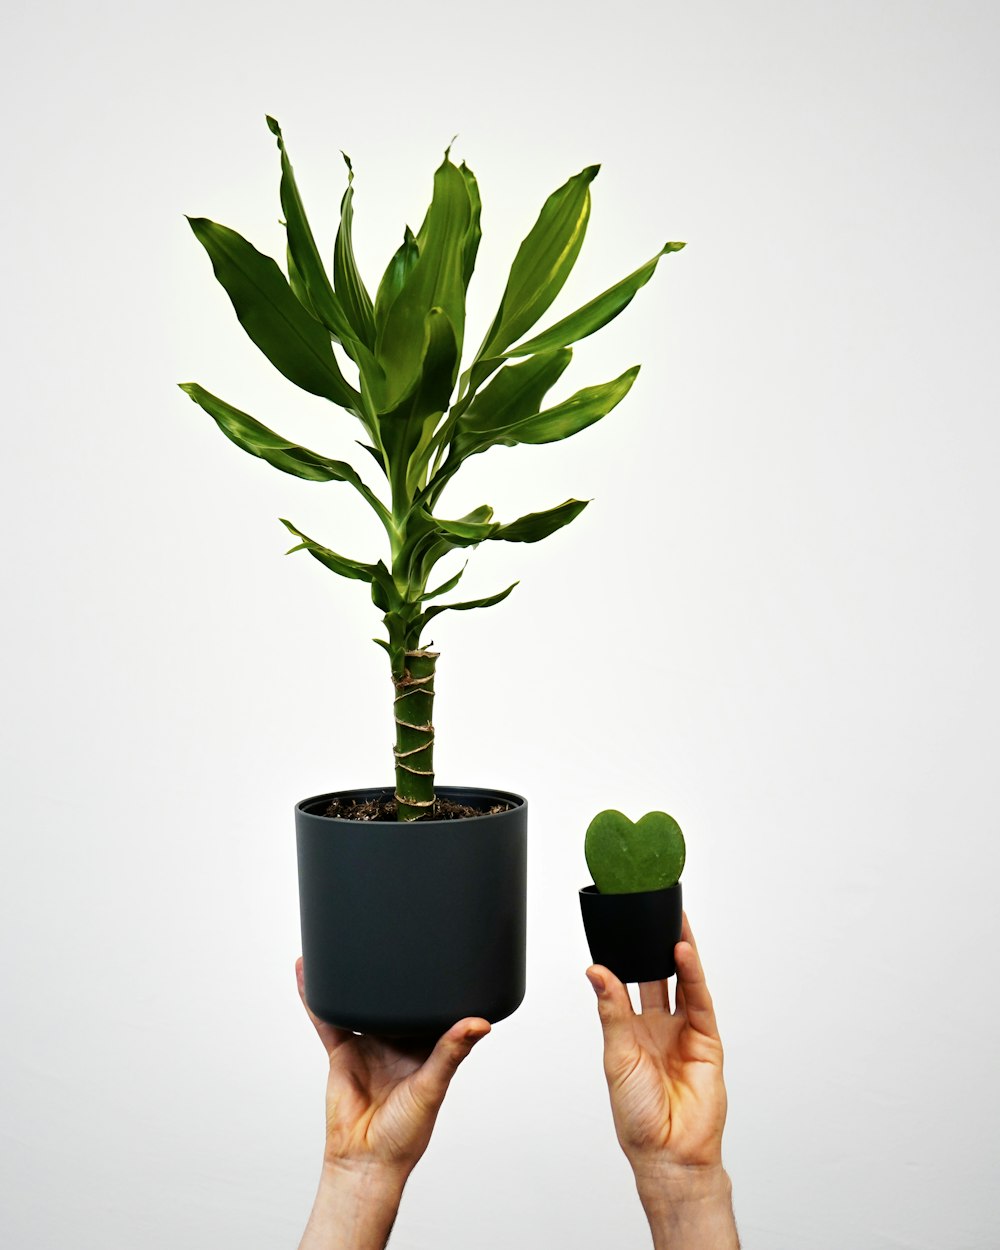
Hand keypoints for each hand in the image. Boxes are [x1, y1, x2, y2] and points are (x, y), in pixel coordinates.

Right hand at [296, 957, 489, 1180]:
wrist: (365, 1160)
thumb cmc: (406, 1133)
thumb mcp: (433, 1086)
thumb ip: (451, 1052)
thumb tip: (480, 1024)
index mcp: (427, 1045)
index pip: (433, 1003)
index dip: (436, 977)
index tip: (442, 942)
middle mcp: (398, 1040)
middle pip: (396, 996)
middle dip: (393, 967)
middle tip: (393, 926)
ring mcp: (369, 1043)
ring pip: (361, 1000)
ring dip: (353, 975)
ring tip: (350, 936)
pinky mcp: (342, 1052)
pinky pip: (328, 1018)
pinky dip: (316, 996)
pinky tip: (309, 970)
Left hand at [586, 912, 726, 1175]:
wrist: (668, 1153)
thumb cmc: (636, 1116)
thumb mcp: (616, 1057)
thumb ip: (611, 1011)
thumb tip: (595, 971)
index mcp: (629, 1031)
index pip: (626, 983)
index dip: (623, 956)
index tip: (615, 926)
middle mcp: (657, 1027)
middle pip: (656, 975)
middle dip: (653, 945)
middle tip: (649, 910)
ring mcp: (683, 1032)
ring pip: (681, 981)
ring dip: (676, 950)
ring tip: (670, 918)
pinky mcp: (707, 1040)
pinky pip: (699, 1000)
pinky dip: (692, 974)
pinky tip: (681, 951)